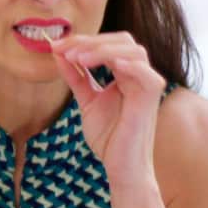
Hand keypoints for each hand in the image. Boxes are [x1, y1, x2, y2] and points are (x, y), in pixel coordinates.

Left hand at [49, 31, 165, 186]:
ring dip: (103, 50)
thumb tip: (58, 53)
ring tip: (78, 59)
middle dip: (90, 41)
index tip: (56, 46)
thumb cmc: (109, 138)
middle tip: (64, 50)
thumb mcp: (86, 101)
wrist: (122, 167)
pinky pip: (146, 74)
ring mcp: (146, 85)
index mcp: (125, 74)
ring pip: (133, 51)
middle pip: (122, 40)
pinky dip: (128, 65)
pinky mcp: (151, 99)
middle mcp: (138, 75)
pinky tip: (109, 65)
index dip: (82, 40)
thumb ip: (76, 77)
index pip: (108, 43)